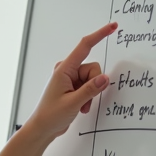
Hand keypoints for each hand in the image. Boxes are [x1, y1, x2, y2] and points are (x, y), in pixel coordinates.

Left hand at [25, 22, 117, 140]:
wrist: (42, 129)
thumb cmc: (51, 115)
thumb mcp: (73, 103)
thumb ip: (90, 89)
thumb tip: (105, 78)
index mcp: (64, 69)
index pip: (85, 46)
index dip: (100, 35)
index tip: (112, 26)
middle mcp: (67, 70)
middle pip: (93, 68)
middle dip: (94, 84)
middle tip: (83, 100)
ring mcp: (71, 79)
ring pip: (93, 79)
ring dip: (91, 94)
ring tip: (79, 105)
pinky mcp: (74, 87)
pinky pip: (90, 86)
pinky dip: (88, 98)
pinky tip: (80, 107)